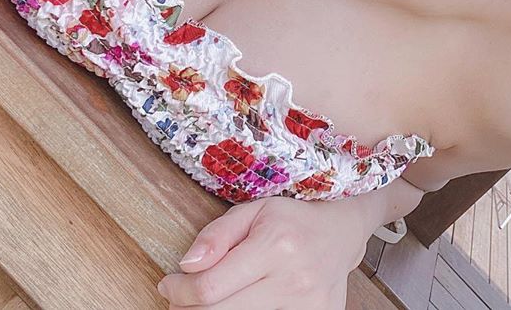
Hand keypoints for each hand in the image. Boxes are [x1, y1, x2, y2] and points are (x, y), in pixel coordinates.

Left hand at [158, 196, 367, 308]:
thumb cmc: (292, 220)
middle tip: (182, 297)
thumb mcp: (253, 210)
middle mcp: (294, 279)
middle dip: (189, 308)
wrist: (341, 233)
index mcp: (275, 245)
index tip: (170, 284)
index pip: (210, 287)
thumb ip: (216, 235)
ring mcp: (308, 306)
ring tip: (211, 300)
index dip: (179, 291)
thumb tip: (186, 266)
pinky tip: (240, 303)